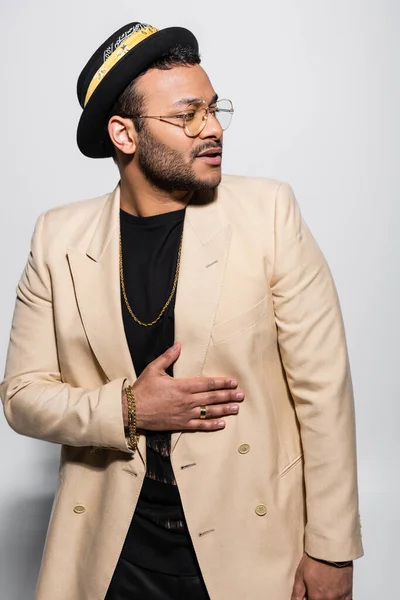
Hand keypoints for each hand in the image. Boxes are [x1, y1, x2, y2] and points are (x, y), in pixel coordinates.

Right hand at [122, 343, 244, 430]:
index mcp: (182, 386)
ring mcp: (185, 414)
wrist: (131, 411)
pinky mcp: (180, 424)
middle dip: (228, 396)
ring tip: (236, 408)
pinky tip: (222, 424)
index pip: (207, 383)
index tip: (233, 382)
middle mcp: (187, 400)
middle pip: (212, 398)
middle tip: (241, 395)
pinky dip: (211, 425)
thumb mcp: (154, 369)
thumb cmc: (142, 389)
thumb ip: (168, 357)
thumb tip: (179, 345)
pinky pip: (199, 426)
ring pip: (209, 412)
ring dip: (224, 410)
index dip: (222, 382)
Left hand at [291, 553, 352, 599]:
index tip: (310, 593)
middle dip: (319, 597)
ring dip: (329, 598)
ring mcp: (340, 595)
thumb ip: (297, 591)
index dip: (310, 597)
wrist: (331, 549)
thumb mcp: (300, 574)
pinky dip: (341, 599)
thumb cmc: (316, 558)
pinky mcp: (348, 590)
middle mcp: (329, 598)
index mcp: (316, 596)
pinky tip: (337, 594)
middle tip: (318, 588)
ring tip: (326, 589)